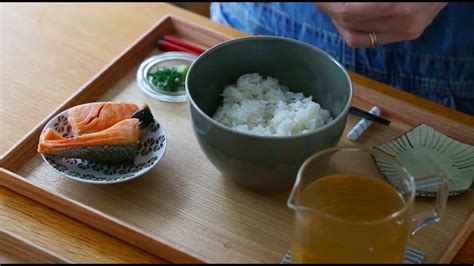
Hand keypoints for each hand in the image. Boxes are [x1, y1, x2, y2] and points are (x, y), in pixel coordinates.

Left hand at [315, 2, 446, 47]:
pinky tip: (347, 16)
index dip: (327, 4)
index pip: (347, 12)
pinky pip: (369, 38)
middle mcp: (406, 22)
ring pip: (355, 36)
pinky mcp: (409, 34)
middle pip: (349, 25)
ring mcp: (408, 31)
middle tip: (321, 1)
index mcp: (398, 4)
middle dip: (330, 11)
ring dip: (338, 21)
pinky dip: (352, 27)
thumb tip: (332, 2)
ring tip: (332, 6)